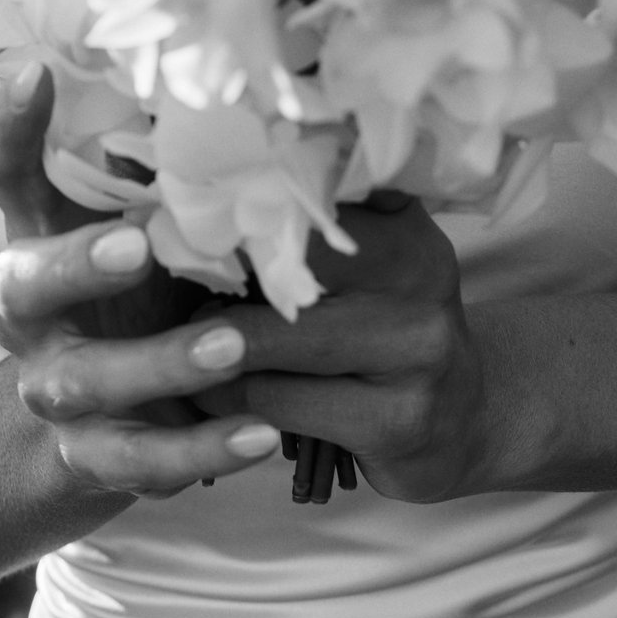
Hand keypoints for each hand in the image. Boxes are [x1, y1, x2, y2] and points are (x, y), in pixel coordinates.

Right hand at [0, 68, 282, 501]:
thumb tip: (248, 70)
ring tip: (234, 347)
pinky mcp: (95, 459)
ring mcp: (57, 390)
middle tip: (136, 242)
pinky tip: (261, 435)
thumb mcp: (134, 226)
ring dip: (160, 365)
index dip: (10, 128)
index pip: (3, 173)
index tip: (39, 72)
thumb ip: (160, 169)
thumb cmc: (132, 302)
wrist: (79, 436)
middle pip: (25, 284)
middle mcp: (31, 316)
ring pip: (88, 381)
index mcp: (34, 241)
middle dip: (77, 263)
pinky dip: (199, 453)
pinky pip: (139, 462)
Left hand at [189, 195, 490, 502]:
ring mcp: (417, 352)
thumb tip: (176, 192)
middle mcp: (421, 276)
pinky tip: (204, 398)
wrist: (464, 424)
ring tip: (172, 348)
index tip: (170, 203)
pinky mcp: (398, 421)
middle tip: (151, 278)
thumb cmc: (382, 334)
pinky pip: (278, 405)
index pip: (307, 197)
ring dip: (206, 348)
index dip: (234, 202)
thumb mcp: (367, 269)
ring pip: (273, 340)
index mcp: (403, 225)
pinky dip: (226, 401)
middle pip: (287, 262)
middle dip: (212, 274)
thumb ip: (300, 233)